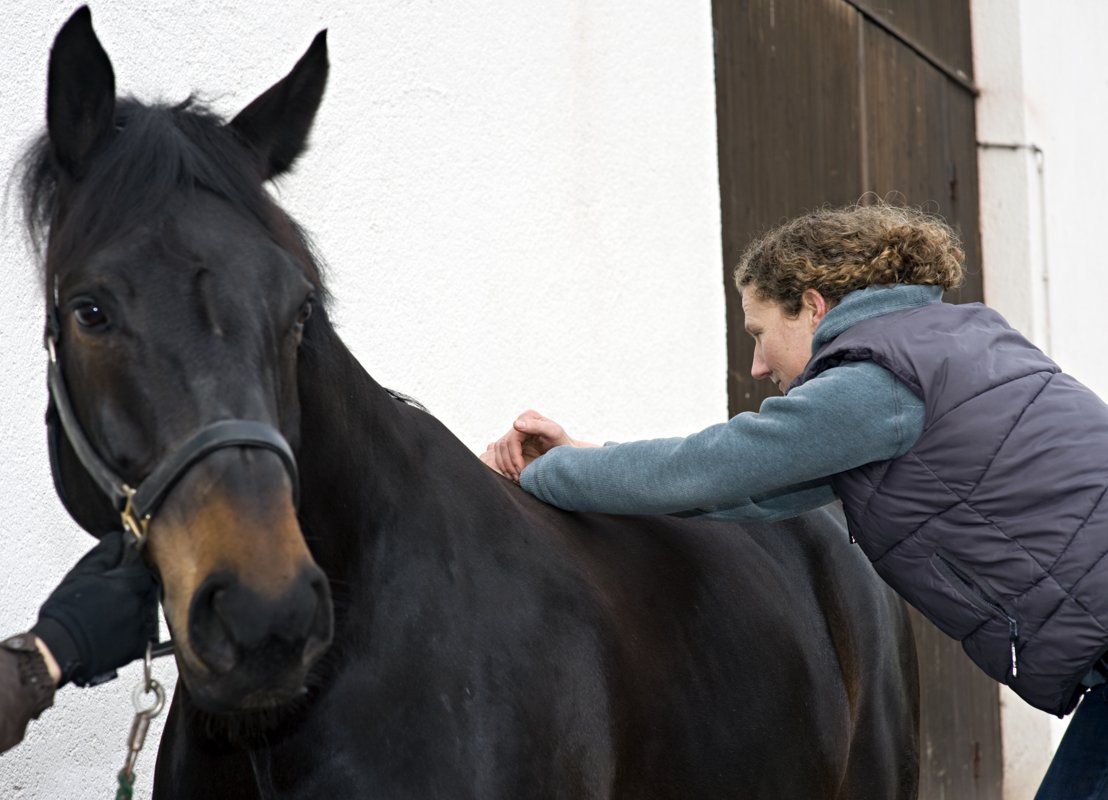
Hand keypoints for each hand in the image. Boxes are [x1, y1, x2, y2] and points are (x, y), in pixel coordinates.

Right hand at [32, 530, 158, 686]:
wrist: (57, 650)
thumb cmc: (64, 614)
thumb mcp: (81, 574)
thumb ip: (105, 553)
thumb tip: (117, 539)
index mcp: (127, 584)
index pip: (142, 566)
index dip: (133, 566)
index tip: (124, 568)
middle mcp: (138, 604)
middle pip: (147, 588)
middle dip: (134, 587)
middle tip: (112, 594)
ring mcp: (141, 626)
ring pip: (146, 609)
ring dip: (134, 607)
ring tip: (109, 613)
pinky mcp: (138, 646)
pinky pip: (144, 632)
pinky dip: (133, 629)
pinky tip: (114, 629)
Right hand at [480, 409, 595, 481]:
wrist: (566, 452)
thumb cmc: (563, 443)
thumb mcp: (554, 432)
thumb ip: (537, 426)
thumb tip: (516, 424)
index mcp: (528, 417)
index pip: (512, 439)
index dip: (514, 456)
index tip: (521, 470)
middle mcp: (520, 422)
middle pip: (503, 445)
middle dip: (509, 464)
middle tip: (518, 477)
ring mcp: (514, 433)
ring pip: (499, 451)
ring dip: (505, 467)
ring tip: (516, 478)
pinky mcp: (512, 443)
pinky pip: (500, 455)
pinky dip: (504, 467)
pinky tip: (512, 475)